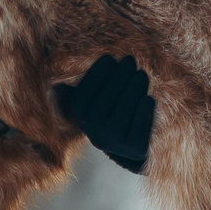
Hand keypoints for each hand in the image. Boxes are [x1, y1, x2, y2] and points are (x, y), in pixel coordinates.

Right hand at [53, 54, 154, 173]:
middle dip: (116, 80)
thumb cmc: (115, 109)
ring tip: (140, 74)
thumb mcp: (98, 98)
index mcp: (82, 119)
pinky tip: (148, 99)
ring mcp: (114, 145)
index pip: (81, 99)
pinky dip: (143, 115)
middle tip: (129, 61)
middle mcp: (95, 135)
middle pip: (101, 108)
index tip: (108, 58)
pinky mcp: (135, 151)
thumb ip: (84, 84)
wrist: (135, 143)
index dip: (94, 78)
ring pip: (119, 119)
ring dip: (131, 93)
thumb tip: (62, 68)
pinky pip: (138, 134)